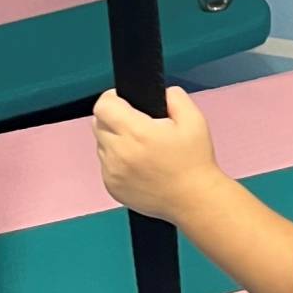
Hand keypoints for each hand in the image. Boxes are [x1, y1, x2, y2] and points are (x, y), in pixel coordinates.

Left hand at [94, 86, 219, 224]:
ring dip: (115, 141)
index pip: (103, 106)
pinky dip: (116, 161)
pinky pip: (105, 165)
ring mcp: (112, 172)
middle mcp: (119, 153)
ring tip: (140, 148)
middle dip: (114, 119)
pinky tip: (138, 165)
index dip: (113, 98)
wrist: (194, 200)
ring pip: (101, 144)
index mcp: (137, 132)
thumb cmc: (194, 162)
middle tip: (136, 125)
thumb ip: (174, 97)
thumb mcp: (194, 120)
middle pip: (98, 123)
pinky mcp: (112, 187)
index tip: (124, 102)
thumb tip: (161, 92)